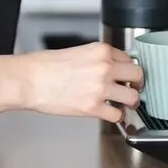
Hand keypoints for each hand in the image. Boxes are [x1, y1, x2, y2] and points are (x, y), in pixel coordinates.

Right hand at [19, 42, 143, 122]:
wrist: (29, 80)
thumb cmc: (45, 66)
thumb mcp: (77, 52)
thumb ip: (97, 59)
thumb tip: (111, 69)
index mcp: (100, 50)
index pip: (128, 58)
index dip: (127, 68)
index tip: (127, 75)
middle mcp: (105, 67)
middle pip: (138, 75)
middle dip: (136, 83)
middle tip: (132, 88)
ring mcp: (101, 88)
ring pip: (132, 97)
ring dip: (129, 102)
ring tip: (123, 103)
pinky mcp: (93, 107)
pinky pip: (117, 115)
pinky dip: (116, 116)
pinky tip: (109, 113)